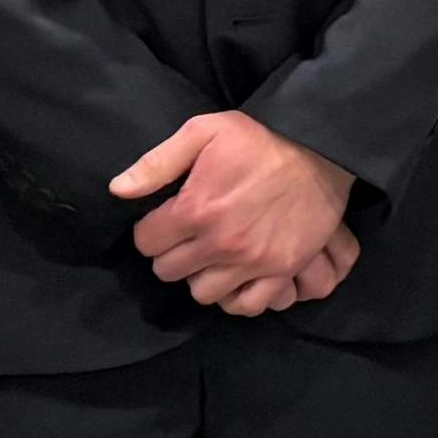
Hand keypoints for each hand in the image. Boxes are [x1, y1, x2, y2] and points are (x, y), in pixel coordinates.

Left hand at [109, 111, 357, 312]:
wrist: (319, 151)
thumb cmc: (258, 139)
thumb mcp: (203, 132)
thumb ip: (157, 162)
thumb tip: (118, 190)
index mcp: (196, 209)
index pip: (147, 242)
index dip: (150, 230)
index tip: (164, 220)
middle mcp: (220, 243)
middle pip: (169, 271)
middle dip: (171, 253)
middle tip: (185, 237)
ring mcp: (252, 261)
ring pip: (202, 293)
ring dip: (200, 276)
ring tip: (210, 256)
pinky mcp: (281, 270)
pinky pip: (247, 304)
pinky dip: (236, 296)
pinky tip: (235, 277)